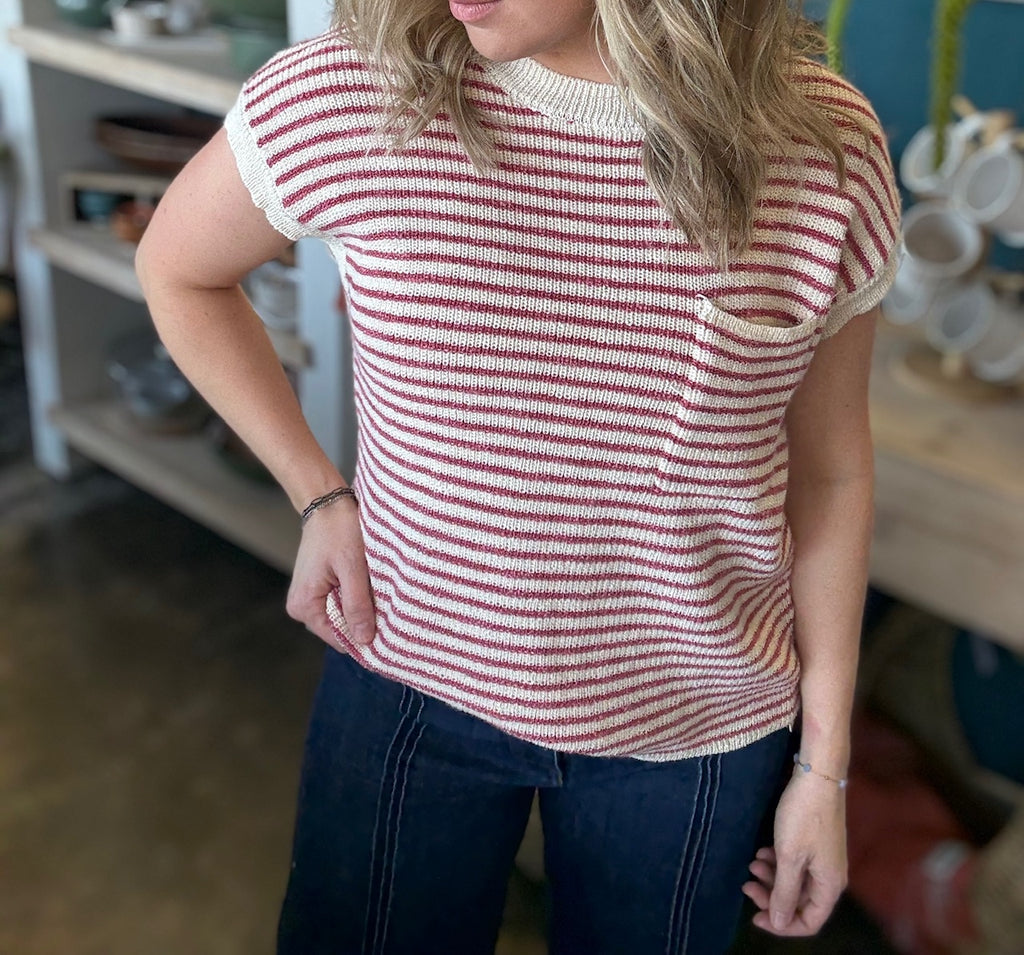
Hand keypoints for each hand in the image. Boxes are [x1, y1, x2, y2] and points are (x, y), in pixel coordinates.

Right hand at [285, 497, 375, 649]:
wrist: (327, 503)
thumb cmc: (339, 530)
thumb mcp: (352, 568)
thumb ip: (357, 605)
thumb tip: (364, 640)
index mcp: (304, 606)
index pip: (339, 639)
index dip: (364, 637)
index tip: (390, 632)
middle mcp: (301, 607)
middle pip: (340, 629)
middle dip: (363, 620)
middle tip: (387, 607)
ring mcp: (308, 598)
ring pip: (342, 616)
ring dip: (360, 607)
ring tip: (376, 592)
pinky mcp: (317, 588)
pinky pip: (339, 603)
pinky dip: (355, 597)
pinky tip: (367, 585)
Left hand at [741, 770, 847, 936]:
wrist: (817, 777)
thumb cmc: (803, 818)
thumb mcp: (789, 857)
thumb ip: (784, 892)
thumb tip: (779, 923)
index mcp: (829, 886)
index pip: (809, 922)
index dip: (782, 924)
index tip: (754, 916)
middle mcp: (829, 877)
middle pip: (799, 902)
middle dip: (771, 897)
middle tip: (746, 885)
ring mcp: (823, 860)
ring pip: (794, 882)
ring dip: (772, 877)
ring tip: (751, 863)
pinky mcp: (815, 844)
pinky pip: (795, 864)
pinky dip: (777, 862)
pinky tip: (762, 851)